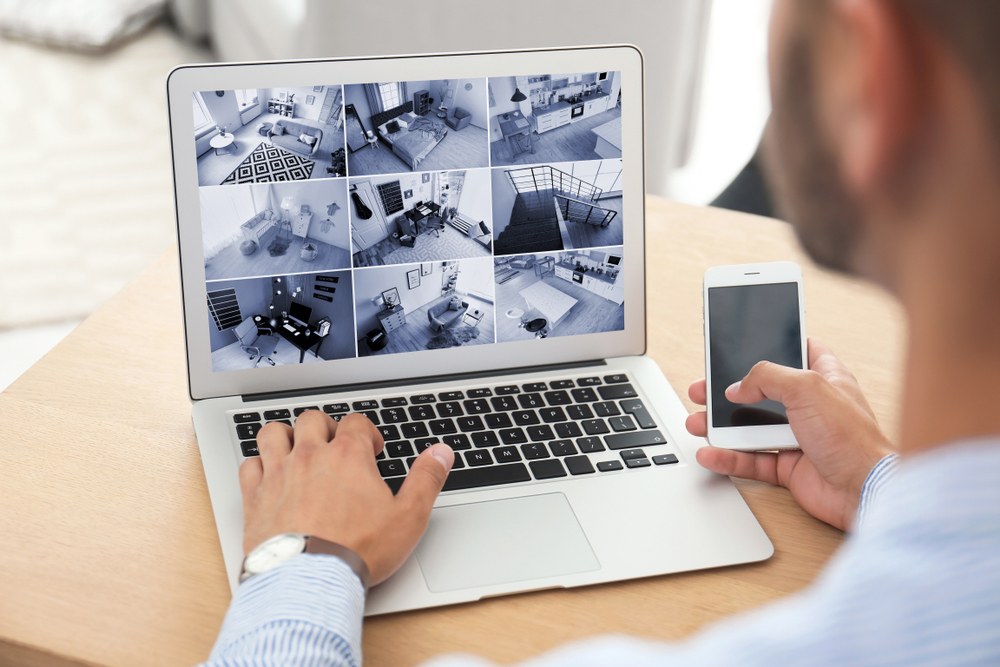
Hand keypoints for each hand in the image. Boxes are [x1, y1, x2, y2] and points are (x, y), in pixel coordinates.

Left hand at [239, 411, 453, 584]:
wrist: (310, 581)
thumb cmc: (357, 551)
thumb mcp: (408, 517)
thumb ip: (426, 479)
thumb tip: (441, 453)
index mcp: (347, 456)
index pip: (356, 423)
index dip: (366, 432)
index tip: (372, 449)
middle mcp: (310, 457)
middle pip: (312, 420)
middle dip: (325, 426)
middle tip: (334, 444)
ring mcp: (279, 474)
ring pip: (273, 433)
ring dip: (285, 436)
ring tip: (296, 448)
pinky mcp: (256, 497)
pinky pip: (249, 464)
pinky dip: (257, 464)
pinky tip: (268, 475)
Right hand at [686, 339, 892, 530]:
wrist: (864, 491)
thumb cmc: (853, 438)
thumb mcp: (807, 387)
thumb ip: (767, 377)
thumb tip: (738, 386)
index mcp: (823, 378)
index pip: (797, 352)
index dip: (773, 346)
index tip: (746, 343)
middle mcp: (810, 407)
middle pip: (761, 393)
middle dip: (729, 392)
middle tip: (704, 390)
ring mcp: (798, 438)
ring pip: (750, 428)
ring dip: (721, 427)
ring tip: (697, 423)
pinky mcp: (788, 467)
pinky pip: (751, 460)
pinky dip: (728, 457)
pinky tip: (711, 453)